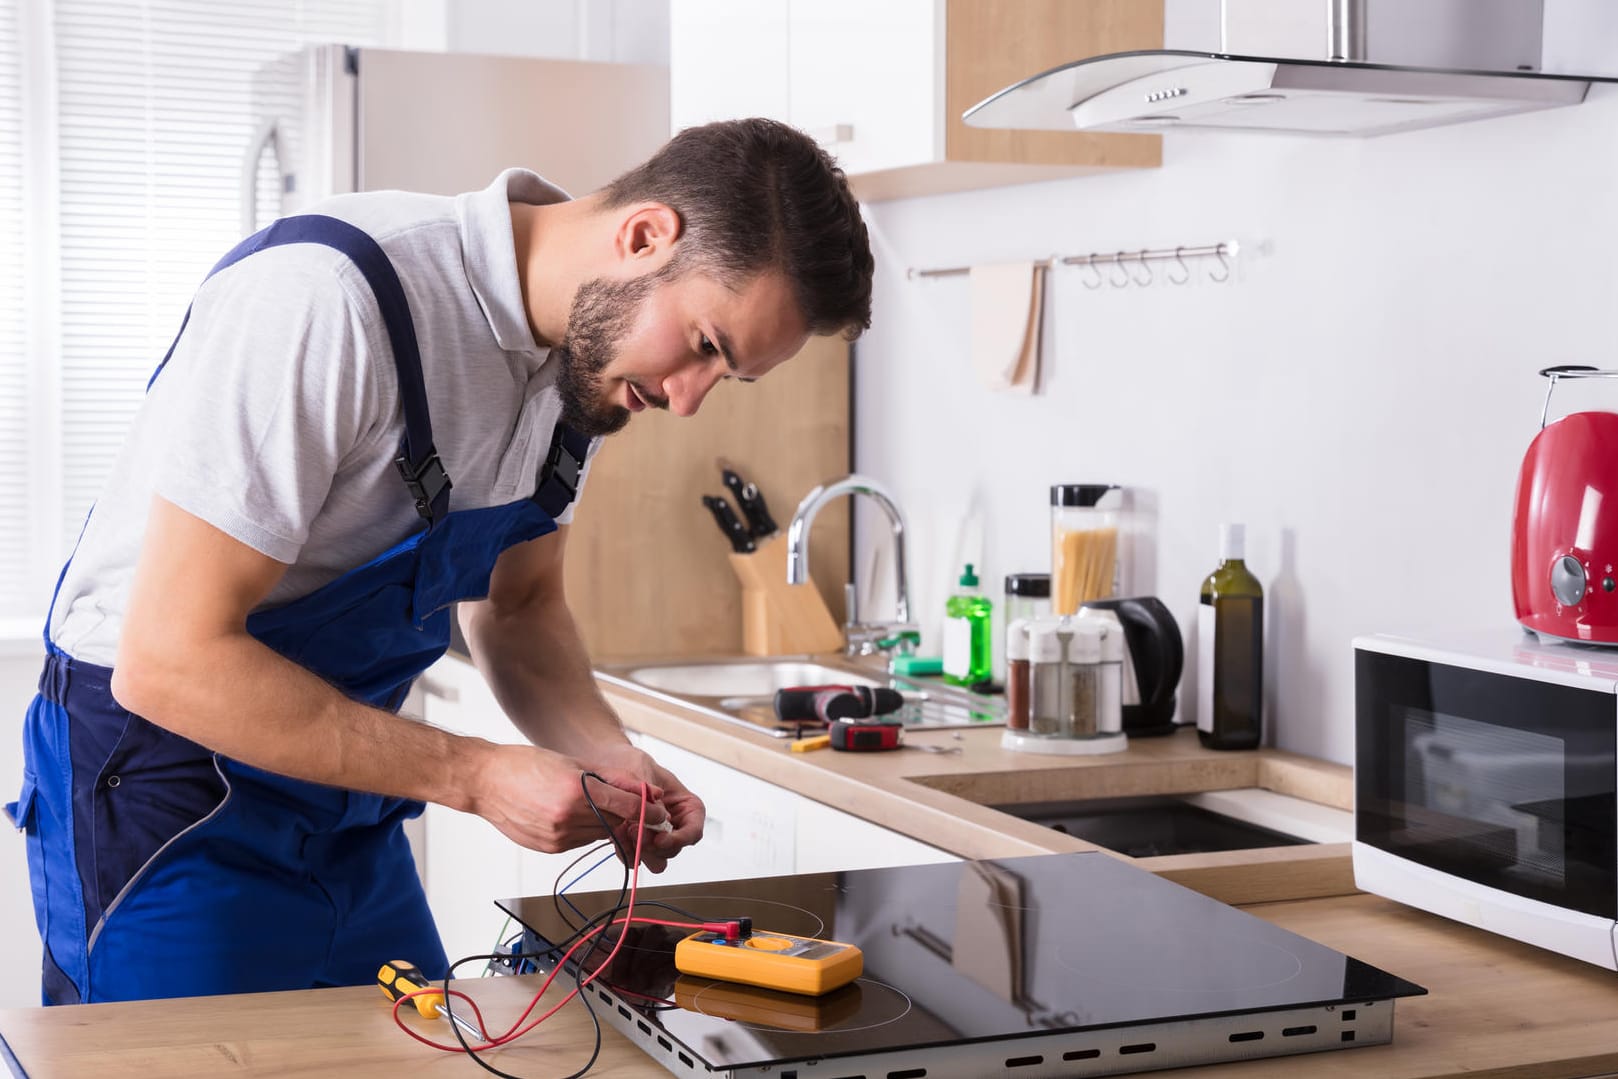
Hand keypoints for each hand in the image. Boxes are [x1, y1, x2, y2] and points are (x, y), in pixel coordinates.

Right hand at [467, 742, 668, 854]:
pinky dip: (586, 830)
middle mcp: (569, 817)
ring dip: (607, 823)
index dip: (649, 811)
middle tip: (640, 812)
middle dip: (630, 818)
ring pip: (600, 834)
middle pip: (616, 822)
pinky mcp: (550, 848)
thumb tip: (642, 790)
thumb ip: (609, 779)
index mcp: (577, 791)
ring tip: (598, 807)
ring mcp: (558, 836)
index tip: (659, 811)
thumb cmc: (525, 764)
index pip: (628, 806)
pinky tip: (576, 815)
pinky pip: (580, 842)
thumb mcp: (572, 763)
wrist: (485, 782)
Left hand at [584, 742, 706, 872]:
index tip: (660, 839)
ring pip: (657, 859)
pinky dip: (627, 852)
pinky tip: (617, 837)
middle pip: (674, 848)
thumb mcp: (642, 770)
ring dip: (641, 852)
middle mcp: (674, 823)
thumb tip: (659, 815)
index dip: (680, 839)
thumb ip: (650, 794)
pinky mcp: (636, 841)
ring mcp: (655, 834)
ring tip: (625, 834)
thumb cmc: (630, 762)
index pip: (693, 830)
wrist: (604, 763)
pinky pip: (636, 857)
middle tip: (635, 833)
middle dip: (655, 846)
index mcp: (686, 805)